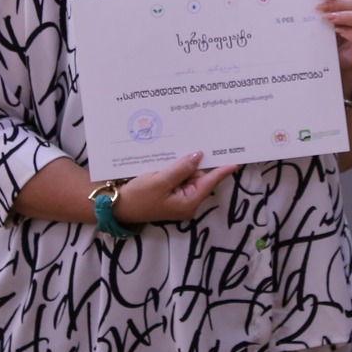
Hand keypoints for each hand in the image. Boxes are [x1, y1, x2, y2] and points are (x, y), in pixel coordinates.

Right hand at [111, 152, 238, 224]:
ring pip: (188, 175)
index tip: (236, 160)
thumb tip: (199, 156)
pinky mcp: (169, 194)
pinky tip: (170, 158)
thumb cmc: (138, 197)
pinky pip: (178, 178)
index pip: (209, 182)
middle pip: (199, 177)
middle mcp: (187, 202)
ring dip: (183, 164)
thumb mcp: (160, 181)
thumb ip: (181, 168)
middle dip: (196, 162)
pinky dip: (176, 168)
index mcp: (188, 202)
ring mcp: (178, 199)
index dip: (222, 170)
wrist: (116, 206)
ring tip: (176, 150)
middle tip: (196, 144)